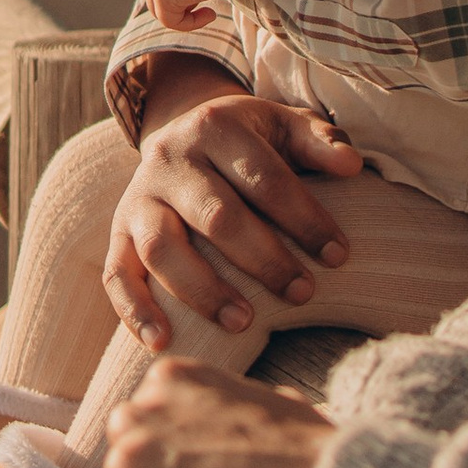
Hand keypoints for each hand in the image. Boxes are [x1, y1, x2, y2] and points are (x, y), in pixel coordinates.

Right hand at [107, 78, 364, 345]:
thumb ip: (320, 142)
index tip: (339, 256)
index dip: (304, 219)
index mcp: (216, 127)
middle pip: (216, 216)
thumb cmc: (249, 141)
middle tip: (302, 293)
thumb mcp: (284, 126)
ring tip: (244, 322)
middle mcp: (170, 159)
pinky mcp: (118, 232)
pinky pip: (116, 274)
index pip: (265, 179)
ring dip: (203, 290)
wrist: (185, 132)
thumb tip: (351, 164)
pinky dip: (135, 310)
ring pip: (162, 248)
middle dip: (263, 259)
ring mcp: (139, 198)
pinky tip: (163, 341)